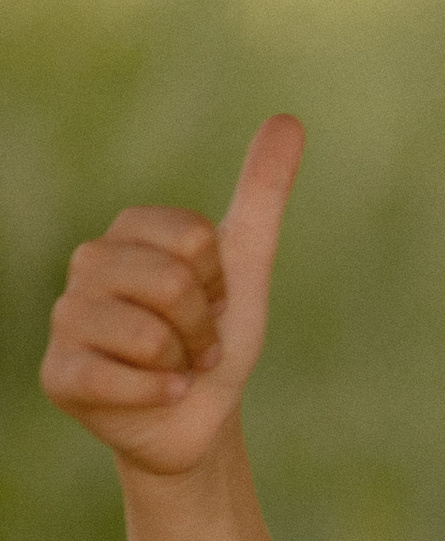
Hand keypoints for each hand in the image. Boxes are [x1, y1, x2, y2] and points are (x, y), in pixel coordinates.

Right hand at [40, 115, 304, 478]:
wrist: (199, 421)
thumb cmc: (215, 340)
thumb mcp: (246, 267)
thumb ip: (262, 194)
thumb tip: (288, 119)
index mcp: (128, 232)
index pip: (194, 238)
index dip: (219, 281)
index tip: (212, 301)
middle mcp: (87, 266)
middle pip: (173, 282)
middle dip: (203, 326)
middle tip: (196, 344)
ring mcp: (66, 319)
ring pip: (147, 333)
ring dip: (182, 363)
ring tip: (174, 369)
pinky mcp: (59, 374)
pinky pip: (117, 378)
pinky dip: (159, 394)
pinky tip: (159, 396)